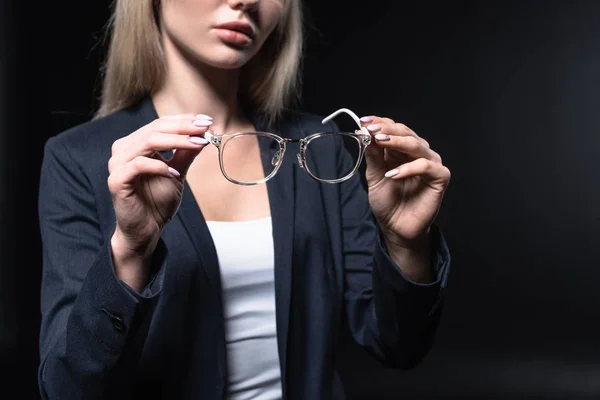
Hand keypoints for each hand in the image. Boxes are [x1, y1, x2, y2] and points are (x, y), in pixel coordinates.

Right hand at [107, 114, 211, 288]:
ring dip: (176, 141)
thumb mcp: (178, 173)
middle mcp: (124, 150)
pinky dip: (159, 166)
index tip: (207, 121)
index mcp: (135, 144)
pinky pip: (138, 165)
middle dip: (183, 127)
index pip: (160, 124)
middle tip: (205, 129)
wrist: (145, 229)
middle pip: (155, 129)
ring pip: (148, 142)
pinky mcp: (116, 180)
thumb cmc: (157, 201)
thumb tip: (205, 134)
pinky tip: (175, 173)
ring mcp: (118, 164)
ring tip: (198, 144)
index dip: (184, 120)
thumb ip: (186, 154)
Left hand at [360, 116, 450, 249]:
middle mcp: (417, 153)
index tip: (364, 121)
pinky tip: (392, 173)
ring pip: (417, 145)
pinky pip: (426, 166)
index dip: (380, 123)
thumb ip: (373, 155)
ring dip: (397, 142)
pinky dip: (408, 167)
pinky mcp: (440, 177)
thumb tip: (364, 131)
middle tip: (372, 129)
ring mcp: (430, 163)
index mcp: (401, 150)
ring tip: (380, 142)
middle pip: (406, 133)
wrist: (396, 227)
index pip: (394, 128)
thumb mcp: (374, 176)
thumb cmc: (387, 202)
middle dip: (387, 129)